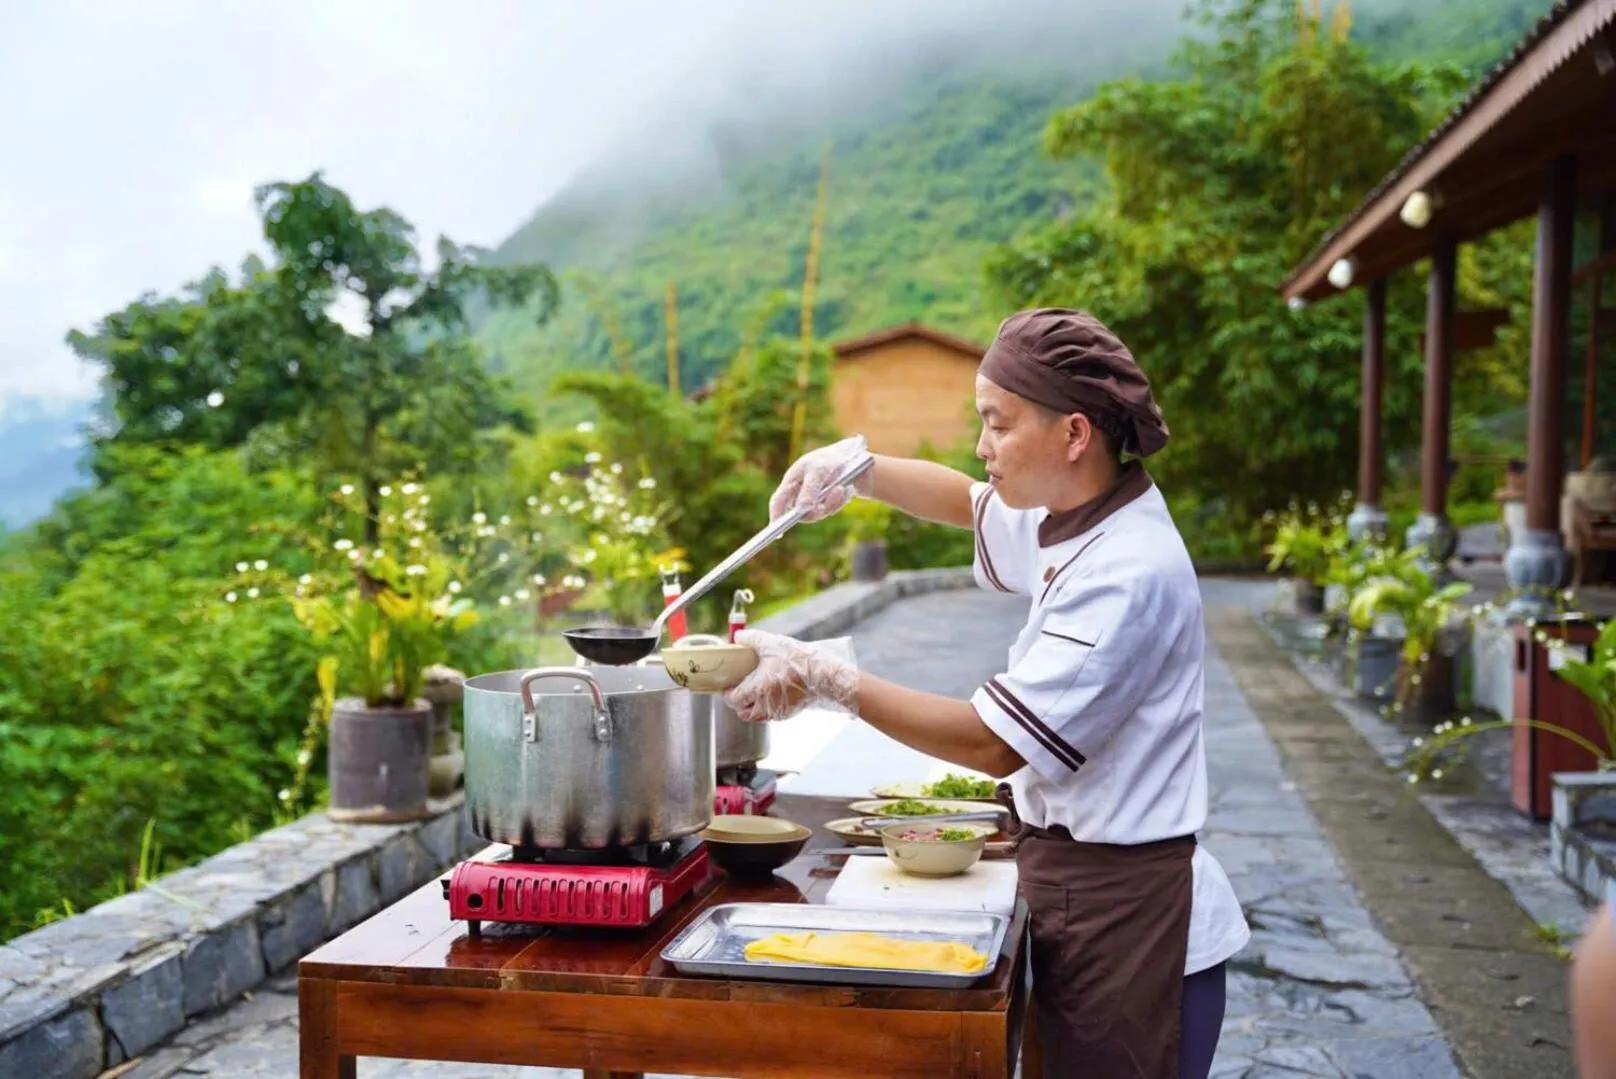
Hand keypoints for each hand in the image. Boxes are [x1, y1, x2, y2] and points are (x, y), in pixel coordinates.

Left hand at [723, 629, 859, 721]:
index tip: (727, 687)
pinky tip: (771, 696)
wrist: (825, 675)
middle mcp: (765, 705)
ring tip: (753, 695)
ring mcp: (778, 712)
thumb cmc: (799, 661)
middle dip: (737, 704)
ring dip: (751, 709)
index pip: (733, 699)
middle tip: (738, 692)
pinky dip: (766, 709)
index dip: (727, 694)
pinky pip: (771, 716)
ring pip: (757, 717)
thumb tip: (738, 637)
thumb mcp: (773, 644)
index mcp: (758, 689)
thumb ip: (752, 639)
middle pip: (743, 713)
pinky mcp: (789, 713)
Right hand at [768, 434, 874, 522]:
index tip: (779, 532)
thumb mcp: (819, 470)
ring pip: (819, 512)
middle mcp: (800, 493)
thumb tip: (802, 509)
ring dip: (831, 503)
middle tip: (822, 507)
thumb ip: (809, 489)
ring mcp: (814, 499)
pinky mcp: (828, 502)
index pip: (778, 503)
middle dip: (813, 511)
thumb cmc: (829, 460)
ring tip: (841, 488)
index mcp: (791, 481)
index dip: (776, 517)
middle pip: (800, 513)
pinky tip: (846, 488)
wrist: (852, 456)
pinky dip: (840, 500)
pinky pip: (832, 509)